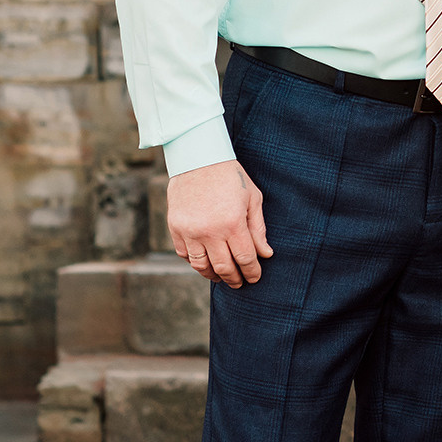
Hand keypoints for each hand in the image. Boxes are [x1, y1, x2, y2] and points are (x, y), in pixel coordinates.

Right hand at [168, 159, 273, 287]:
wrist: (198, 158)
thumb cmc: (231, 177)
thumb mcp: (252, 198)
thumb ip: (258, 228)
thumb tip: (266, 254)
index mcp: (232, 223)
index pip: (245, 258)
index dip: (252, 271)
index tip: (255, 277)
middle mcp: (210, 231)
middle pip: (223, 267)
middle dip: (234, 279)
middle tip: (240, 283)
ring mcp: (190, 231)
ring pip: (201, 266)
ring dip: (213, 275)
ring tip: (222, 277)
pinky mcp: (175, 228)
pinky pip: (185, 254)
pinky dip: (195, 262)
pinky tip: (205, 262)